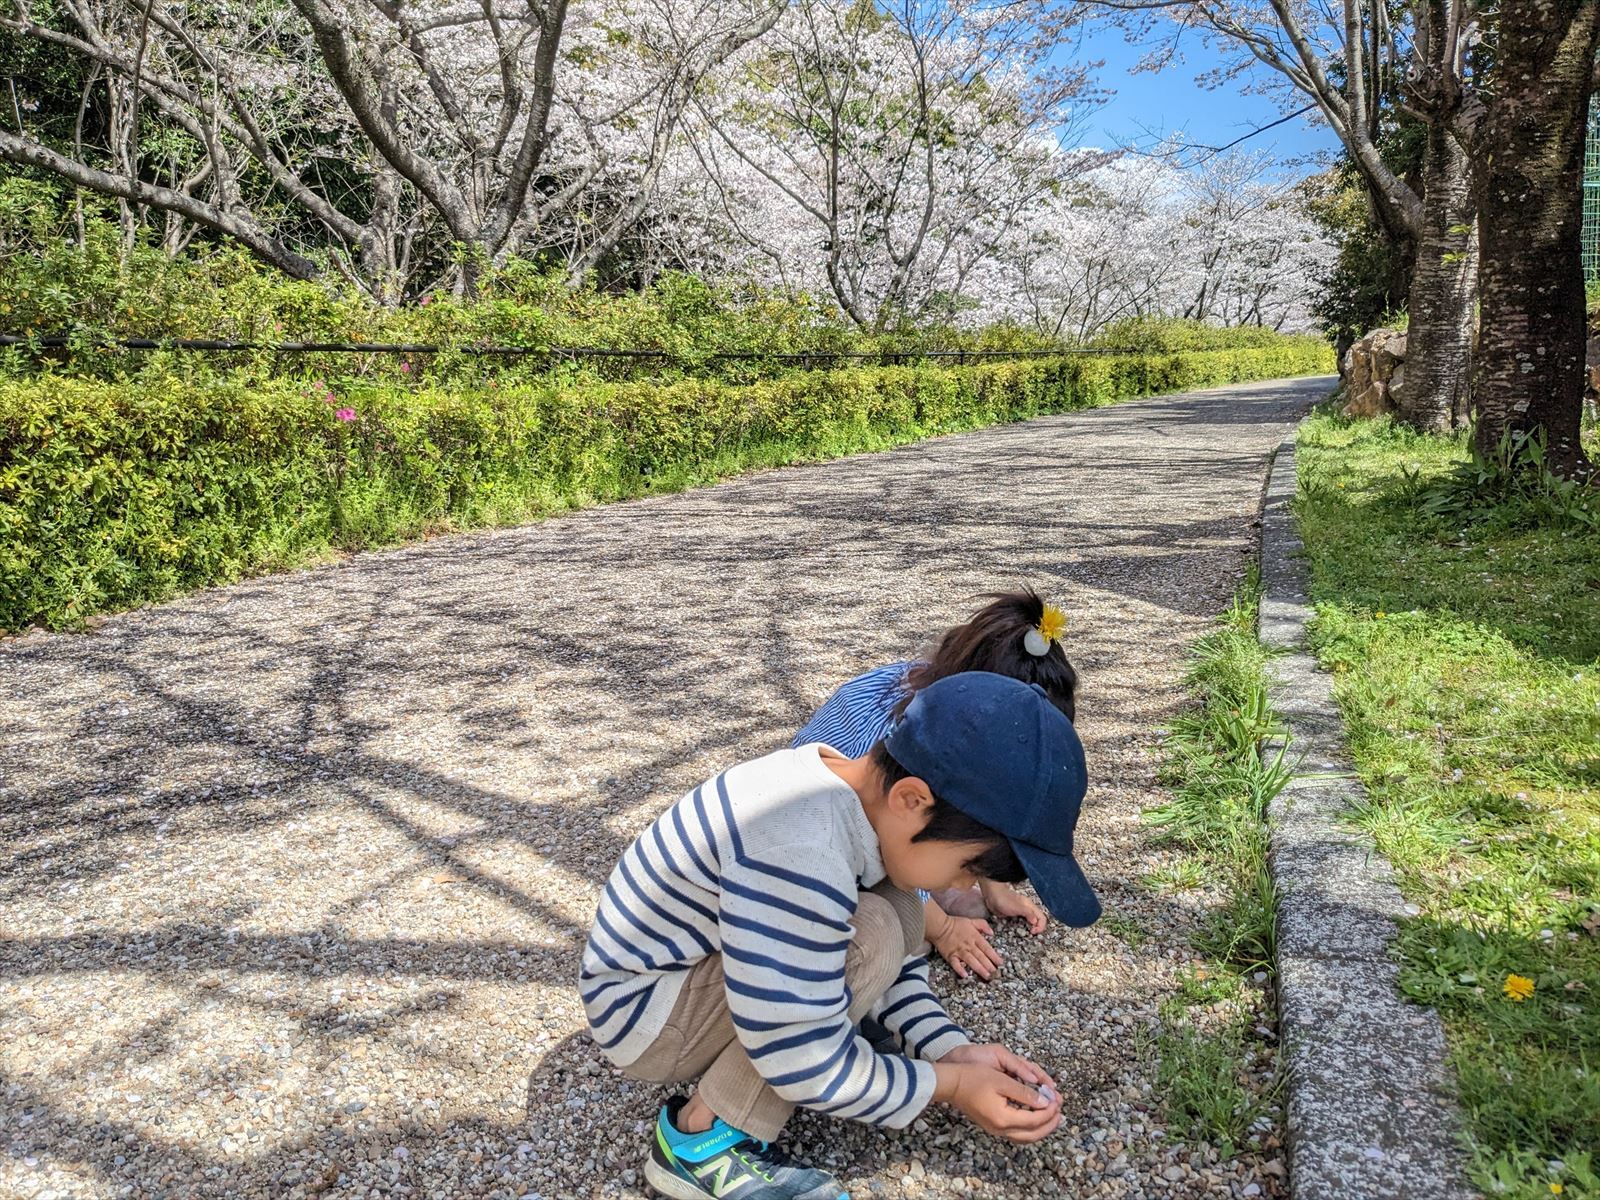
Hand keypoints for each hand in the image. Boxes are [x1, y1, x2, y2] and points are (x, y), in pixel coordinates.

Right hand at [930, 911, 1002, 980]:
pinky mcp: (950, 956)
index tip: (1000, 963)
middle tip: (995, 972)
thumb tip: (991, 933)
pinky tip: (965, 975)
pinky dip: (960, 969)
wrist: (940, 926)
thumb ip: (983, 925)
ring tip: (986, 975)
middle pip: (980, 956)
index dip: (994, 956)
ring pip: (971, 961)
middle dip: (988, 965)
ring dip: (979, 968)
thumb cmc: (955, 924)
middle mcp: (968, 945)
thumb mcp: (971, 921)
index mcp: (974, 937)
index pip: (986, 948)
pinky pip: (955, 964)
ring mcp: (959, 951)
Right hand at [932, 1047, 1061, 1142]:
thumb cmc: (973, 1078)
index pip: (1035, 1120)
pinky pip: (1017, 1134)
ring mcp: (995, 1129)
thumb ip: (1025, 1093)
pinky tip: (1034, 1118)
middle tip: (1060, 1112)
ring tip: (1052, 1117)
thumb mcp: (1002, 1081)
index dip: (1049, 1110)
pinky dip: (1030, 1128)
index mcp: (1004, 1118)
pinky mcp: (992, 1126)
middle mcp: (1000, 1129)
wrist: (951, 1084)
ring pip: (1025, 1137)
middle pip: (1032, 1135)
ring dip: (1041, 1128)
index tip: (1057, 1099)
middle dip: (1049, 1124)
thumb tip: (1045, 1102)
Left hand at [980, 880, 1046, 934]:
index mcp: (1031, 907)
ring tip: (1025, 934)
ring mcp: (1020, 913)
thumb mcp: (1017, 907)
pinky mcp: (1014, 915)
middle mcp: (1027, 910)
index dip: (1040, 926)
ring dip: (1029, 929)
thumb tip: (1035, 922)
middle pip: (1038, 921)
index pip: (1042, 918)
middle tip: (1030, 934)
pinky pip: (1021, 923)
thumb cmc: (1004, 898)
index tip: (1033, 932)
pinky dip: (1021, 928)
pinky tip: (1017, 931)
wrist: (991, 895)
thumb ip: (1028, 913)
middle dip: (1037, 929)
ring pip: (1030, 923)